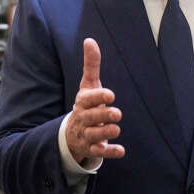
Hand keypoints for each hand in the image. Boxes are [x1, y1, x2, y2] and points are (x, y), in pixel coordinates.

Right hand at [64, 38, 123, 163]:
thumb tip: (90, 40)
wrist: (71, 133)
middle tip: (117, 113)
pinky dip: (109, 152)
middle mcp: (83, 119)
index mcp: (82, 102)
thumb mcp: (87, 85)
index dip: (98, 97)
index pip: (88, 99)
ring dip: (105, 133)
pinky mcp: (91, 148)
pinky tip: (121, 151)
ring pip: (94, 136)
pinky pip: (99, 152)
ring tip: (116, 129)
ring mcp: (86, 135)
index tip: (111, 95)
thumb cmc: (86, 104)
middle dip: (103, 116)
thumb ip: (91, 65)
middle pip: (91, 118)